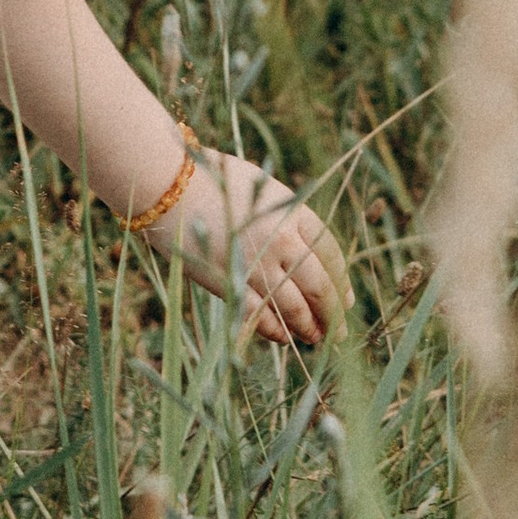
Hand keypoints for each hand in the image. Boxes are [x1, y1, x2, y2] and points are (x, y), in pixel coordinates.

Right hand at [153, 146, 347, 347]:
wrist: (171, 188)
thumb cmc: (215, 180)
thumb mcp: (263, 190)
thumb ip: (287, 219)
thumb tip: (308, 252)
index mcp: (293, 212)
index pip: (330, 253)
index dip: (341, 281)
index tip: (345, 298)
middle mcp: (281, 240)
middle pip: (319, 285)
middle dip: (332, 312)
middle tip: (340, 330)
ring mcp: (256, 264)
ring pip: (294, 307)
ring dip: (309, 327)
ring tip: (316, 338)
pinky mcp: (230, 283)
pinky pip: (260, 316)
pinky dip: (276, 331)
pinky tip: (284, 337)